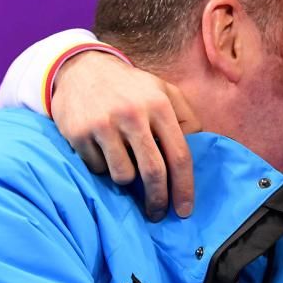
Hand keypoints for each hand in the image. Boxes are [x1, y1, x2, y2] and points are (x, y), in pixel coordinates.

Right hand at [51, 50, 200, 219]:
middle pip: (153, 172)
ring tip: (125, 166)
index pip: (179, 156)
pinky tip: (102, 151)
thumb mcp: (164, 92)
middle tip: (158, 213)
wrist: (81, 69)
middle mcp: (133, 114)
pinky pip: (97, 169)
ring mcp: (104, 124)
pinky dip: (103, 168)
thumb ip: (186, 119)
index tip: (184, 210)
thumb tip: (202, 151)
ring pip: (123, 176)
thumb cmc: (131, 89)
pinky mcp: (79, 133)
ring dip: (127, 181)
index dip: (184, 188)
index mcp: (159, 105)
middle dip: (158, 200)